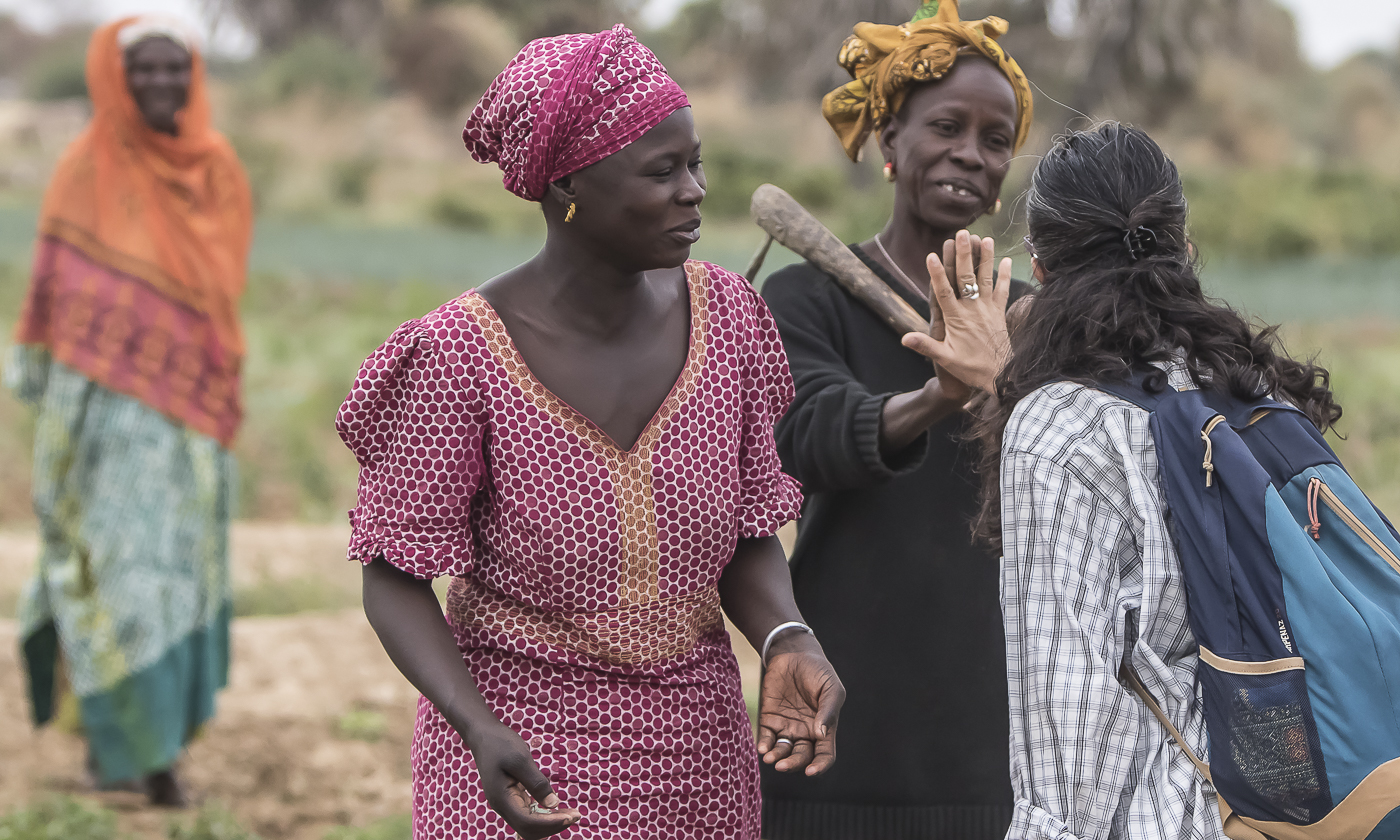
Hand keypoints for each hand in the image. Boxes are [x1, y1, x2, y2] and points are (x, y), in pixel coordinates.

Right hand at [465, 722, 581, 839]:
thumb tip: (554, 804)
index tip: (571, 816)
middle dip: (553, 826)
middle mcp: (503, 806)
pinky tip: (557, 809)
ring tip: (571, 813)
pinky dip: (544, 815)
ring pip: (529, 824)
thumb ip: (537, 783)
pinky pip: (529, 814)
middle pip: (529, 830)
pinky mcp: (512, 798)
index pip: (528, 823)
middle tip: (577, 815)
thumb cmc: (500, 743)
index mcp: (502, 799)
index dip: (551, 824)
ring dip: (550, 822)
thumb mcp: (521, 759)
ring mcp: (506, 803)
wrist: (483, 734)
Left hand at [756, 637, 844, 775]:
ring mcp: (787, 726)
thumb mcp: (831, 688)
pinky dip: (764, 745)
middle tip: (783, 765)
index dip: (820, 766)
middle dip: (793, 764)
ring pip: (783, 751)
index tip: (811, 772)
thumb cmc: (817, 671)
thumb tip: (821, 734)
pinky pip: (767, 737)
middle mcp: (805, 732)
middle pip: (801, 757)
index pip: (825, 755)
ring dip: (777, 758)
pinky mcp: (769, 718)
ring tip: (770, 758)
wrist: (794, 653)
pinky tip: (763, 748)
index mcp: (824, 728)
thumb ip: (828, 711)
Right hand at [903, 230, 1011, 392]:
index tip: (932, 255)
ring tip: (985, 238)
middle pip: (966, 278)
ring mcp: (988, 309)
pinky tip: (1005, 261)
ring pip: (986, 279)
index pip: (944, 292)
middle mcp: (972, 310)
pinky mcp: (1000, 313)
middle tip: (961, 234)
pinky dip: (1005, 276)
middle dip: (963, 254)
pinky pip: (1003, 291)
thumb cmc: (970, 368)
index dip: (938, 274)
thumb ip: (926, 346)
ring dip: (985, 258)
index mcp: (956, 319)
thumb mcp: (945, 359)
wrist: (1001, 376)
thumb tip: (905, 338)